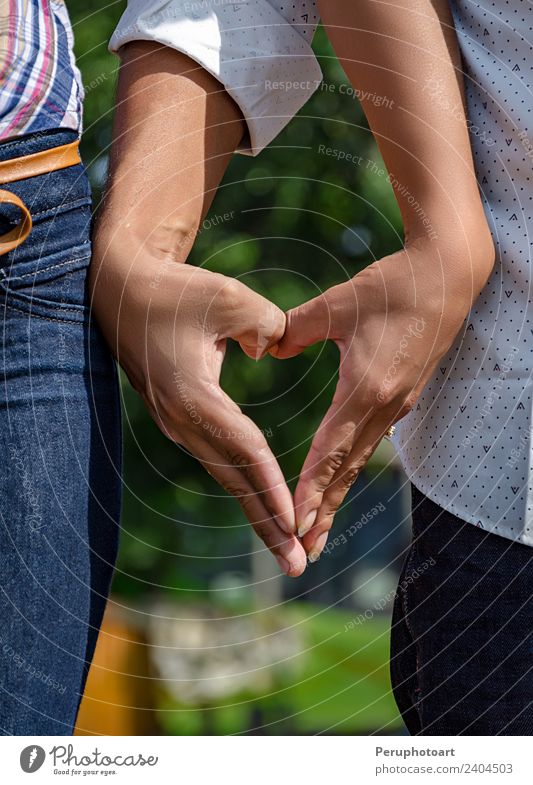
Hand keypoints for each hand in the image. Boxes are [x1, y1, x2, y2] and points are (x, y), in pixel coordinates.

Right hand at [90, 246, 307, 576]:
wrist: (123, 293)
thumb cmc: (177, 291)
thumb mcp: (230, 299)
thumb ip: (269, 327)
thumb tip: (282, 349)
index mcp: (194, 397)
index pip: (244, 449)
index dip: (272, 486)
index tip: (295, 523)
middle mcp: (182, 422)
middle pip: (234, 480)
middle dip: (267, 524)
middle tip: (297, 566)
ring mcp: (177, 425)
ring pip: (225, 476)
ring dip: (257, 514)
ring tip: (285, 552)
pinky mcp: (180, 421)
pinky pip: (218, 461)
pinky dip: (244, 488)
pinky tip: (261, 508)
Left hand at [271, 240, 493, 561]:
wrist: (448, 276)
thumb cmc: (391, 285)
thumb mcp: (337, 303)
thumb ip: (297, 328)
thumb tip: (269, 348)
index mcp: (365, 388)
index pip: (330, 451)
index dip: (310, 490)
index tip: (294, 522)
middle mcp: (384, 406)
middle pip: (348, 469)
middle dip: (326, 511)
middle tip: (306, 549)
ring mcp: (398, 403)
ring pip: (361, 458)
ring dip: (339, 493)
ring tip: (322, 525)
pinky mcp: (404, 394)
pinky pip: (373, 439)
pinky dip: (353, 464)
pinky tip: (341, 475)